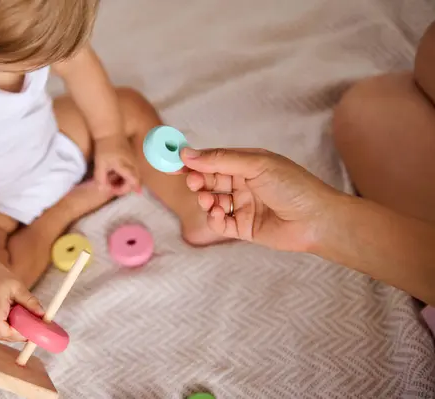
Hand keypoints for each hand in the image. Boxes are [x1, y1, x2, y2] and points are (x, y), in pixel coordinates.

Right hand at [0, 264, 43, 340]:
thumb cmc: (0, 280)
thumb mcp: (17, 287)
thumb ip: (29, 301)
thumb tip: (42, 314)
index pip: (4, 331)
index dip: (19, 333)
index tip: (33, 329)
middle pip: (4, 336)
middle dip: (20, 334)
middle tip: (34, 327)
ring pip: (3, 336)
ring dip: (16, 333)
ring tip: (27, 323)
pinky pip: (0, 332)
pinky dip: (11, 330)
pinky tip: (19, 321)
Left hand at [94, 135, 139, 194]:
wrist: (109, 131)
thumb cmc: (104, 147)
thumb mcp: (100, 164)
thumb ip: (101, 179)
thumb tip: (102, 191)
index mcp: (127, 167)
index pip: (133, 183)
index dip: (123, 190)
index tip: (111, 189)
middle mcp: (134, 164)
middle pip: (136, 181)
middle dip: (125, 187)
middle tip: (113, 187)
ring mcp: (134, 160)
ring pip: (136, 175)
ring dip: (126, 181)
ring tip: (114, 181)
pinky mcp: (132, 157)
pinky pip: (133, 170)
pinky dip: (127, 175)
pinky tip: (117, 174)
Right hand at [181, 147, 344, 251]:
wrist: (317, 220)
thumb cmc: (293, 186)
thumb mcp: (256, 164)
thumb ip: (220, 159)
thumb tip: (188, 153)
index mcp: (247, 164)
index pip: (214, 160)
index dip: (194, 162)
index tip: (175, 163)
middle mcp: (244, 184)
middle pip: (210, 180)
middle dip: (198, 181)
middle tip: (193, 182)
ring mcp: (243, 206)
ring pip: (212, 202)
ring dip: (205, 200)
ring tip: (208, 200)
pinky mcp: (243, 228)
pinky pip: (220, 223)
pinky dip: (214, 219)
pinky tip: (219, 214)